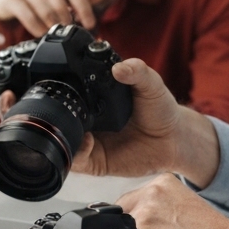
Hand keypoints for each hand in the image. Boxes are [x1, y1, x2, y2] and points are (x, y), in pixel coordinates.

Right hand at [0, 0, 103, 36]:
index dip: (84, 7)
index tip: (90, 23)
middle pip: (59, 3)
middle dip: (67, 21)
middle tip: (69, 31)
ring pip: (45, 12)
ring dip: (53, 27)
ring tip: (56, 33)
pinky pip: (29, 18)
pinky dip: (38, 29)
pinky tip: (41, 34)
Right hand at [71, 59, 220, 186]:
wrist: (174, 139)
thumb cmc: (160, 109)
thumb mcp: (151, 84)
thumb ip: (138, 71)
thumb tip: (119, 67)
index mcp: (93, 97)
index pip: (66, 92)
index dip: (59, 89)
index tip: (59, 85)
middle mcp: (86, 119)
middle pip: (57, 117)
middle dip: (54, 115)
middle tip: (62, 109)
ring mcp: (88, 141)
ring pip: (61, 140)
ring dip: (61, 135)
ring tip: (78, 127)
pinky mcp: (95, 161)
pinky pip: (76, 161)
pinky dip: (75, 152)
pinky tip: (88, 141)